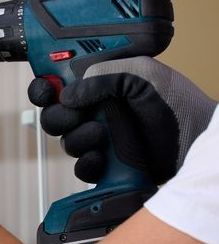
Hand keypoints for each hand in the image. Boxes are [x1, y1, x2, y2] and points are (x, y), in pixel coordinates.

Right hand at [28, 57, 216, 183]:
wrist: (197, 141)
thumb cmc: (179, 104)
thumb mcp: (143, 75)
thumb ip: (105, 76)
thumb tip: (69, 94)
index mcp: (101, 85)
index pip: (60, 85)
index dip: (45, 88)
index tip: (47, 91)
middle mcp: (97, 111)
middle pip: (55, 116)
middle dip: (59, 117)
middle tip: (76, 115)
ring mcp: (100, 138)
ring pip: (66, 142)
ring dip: (77, 139)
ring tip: (100, 135)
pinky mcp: (106, 164)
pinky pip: (80, 168)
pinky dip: (86, 164)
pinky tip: (101, 158)